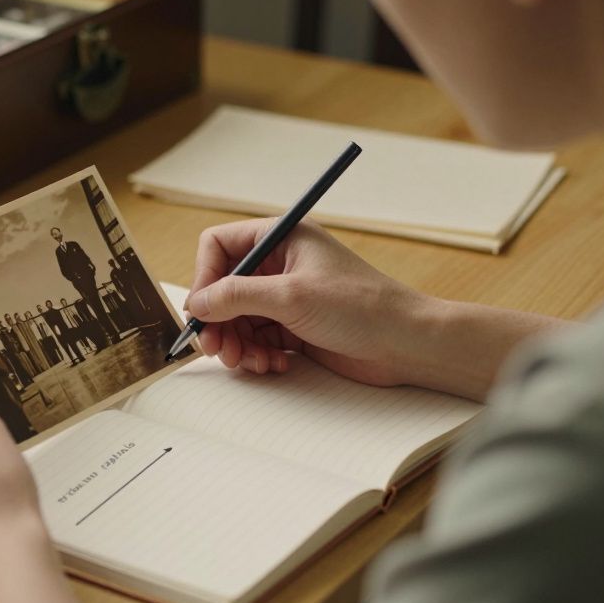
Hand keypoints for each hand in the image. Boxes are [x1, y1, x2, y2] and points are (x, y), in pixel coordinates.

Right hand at [186, 219, 432, 386]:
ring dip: (236, 343)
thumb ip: (237, 297)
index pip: (219, 247)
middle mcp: (280, 264)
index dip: (204, 278)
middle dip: (218, 321)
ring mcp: (286, 296)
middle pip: (223, 288)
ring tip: (250, 362)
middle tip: (216, 350)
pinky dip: (257, 354)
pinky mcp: (294, 326)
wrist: (406, 344)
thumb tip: (197, 304)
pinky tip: (275, 364)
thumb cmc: (361, 307)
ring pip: (237, 318)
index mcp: (281, 238)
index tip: (201, 311)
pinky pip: (256, 338)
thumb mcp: (291, 297)